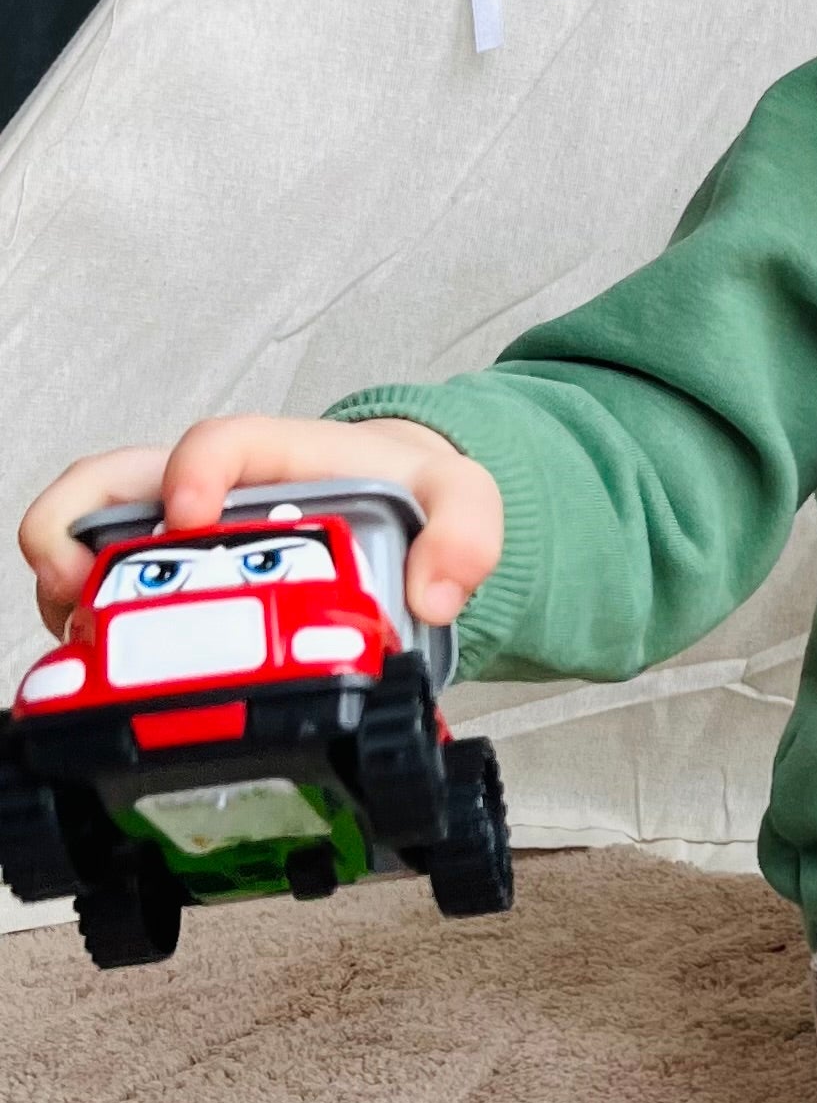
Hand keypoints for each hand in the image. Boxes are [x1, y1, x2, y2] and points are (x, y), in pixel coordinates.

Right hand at [20, 414, 500, 639]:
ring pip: (88, 531)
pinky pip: (102, 581)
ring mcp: (178, 529)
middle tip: (71, 580)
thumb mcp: (462, 499)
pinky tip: (99, 659)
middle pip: (109, 480)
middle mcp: (209, 486)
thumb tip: (434, 595)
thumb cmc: (408, 493)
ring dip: (63, 575)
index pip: (217, 442)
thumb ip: (467, 533)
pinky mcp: (170, 573)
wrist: (396, 512)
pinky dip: (83, 613)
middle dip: (73, 523)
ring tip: (73, 631)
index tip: (188, 517)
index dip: (191, 472)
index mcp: (274, 456)